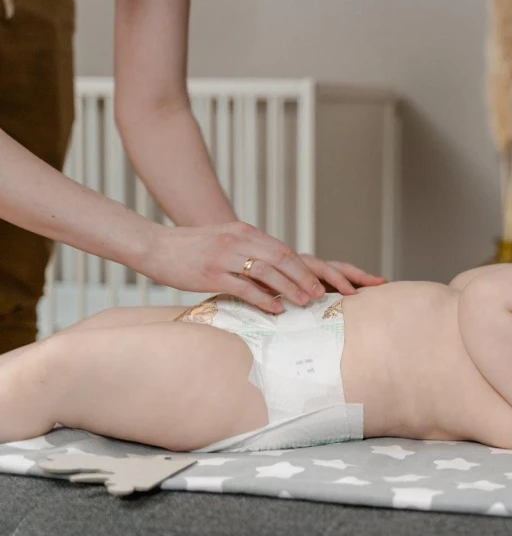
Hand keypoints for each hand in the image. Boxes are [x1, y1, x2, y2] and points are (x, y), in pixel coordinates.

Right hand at [139, 222, 386, 312]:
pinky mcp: (211, 273)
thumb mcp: (225, 242)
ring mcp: (225, 256)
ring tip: (306, 303)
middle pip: (283, 257)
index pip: (284, 249)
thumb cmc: (191, 248)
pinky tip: (276, 310)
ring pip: (268, 271)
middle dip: (306, 277)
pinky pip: (243, 286)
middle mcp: (239, 241)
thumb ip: (248, 251)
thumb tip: (273, 271)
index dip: (307, 266)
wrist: (154, 246)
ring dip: (290, 287)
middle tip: (323, 295)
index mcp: (245, 233)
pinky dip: (263, 298)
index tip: (325, 281)